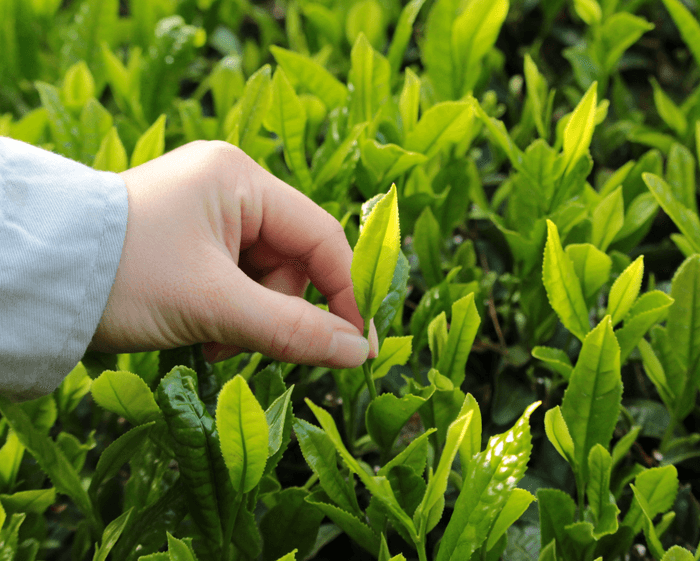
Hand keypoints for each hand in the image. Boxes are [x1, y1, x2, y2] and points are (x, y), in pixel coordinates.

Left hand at [88, 141, 377, 367]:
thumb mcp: (215, 305)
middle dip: (277, 309)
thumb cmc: (124, 277)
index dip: (345, 292)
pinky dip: (229, 312)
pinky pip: (236, 280)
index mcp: (240, 179)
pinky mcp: (193, 240)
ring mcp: (209, 213)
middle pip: (292, 261)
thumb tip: (357, 355)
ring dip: (250, 317)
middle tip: (247, 342)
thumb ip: (293, 330)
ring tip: (212, 337)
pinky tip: (201, 329)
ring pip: (264, 277)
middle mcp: (229, 187)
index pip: (320, 237)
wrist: (37, 280)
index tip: (357, 346)